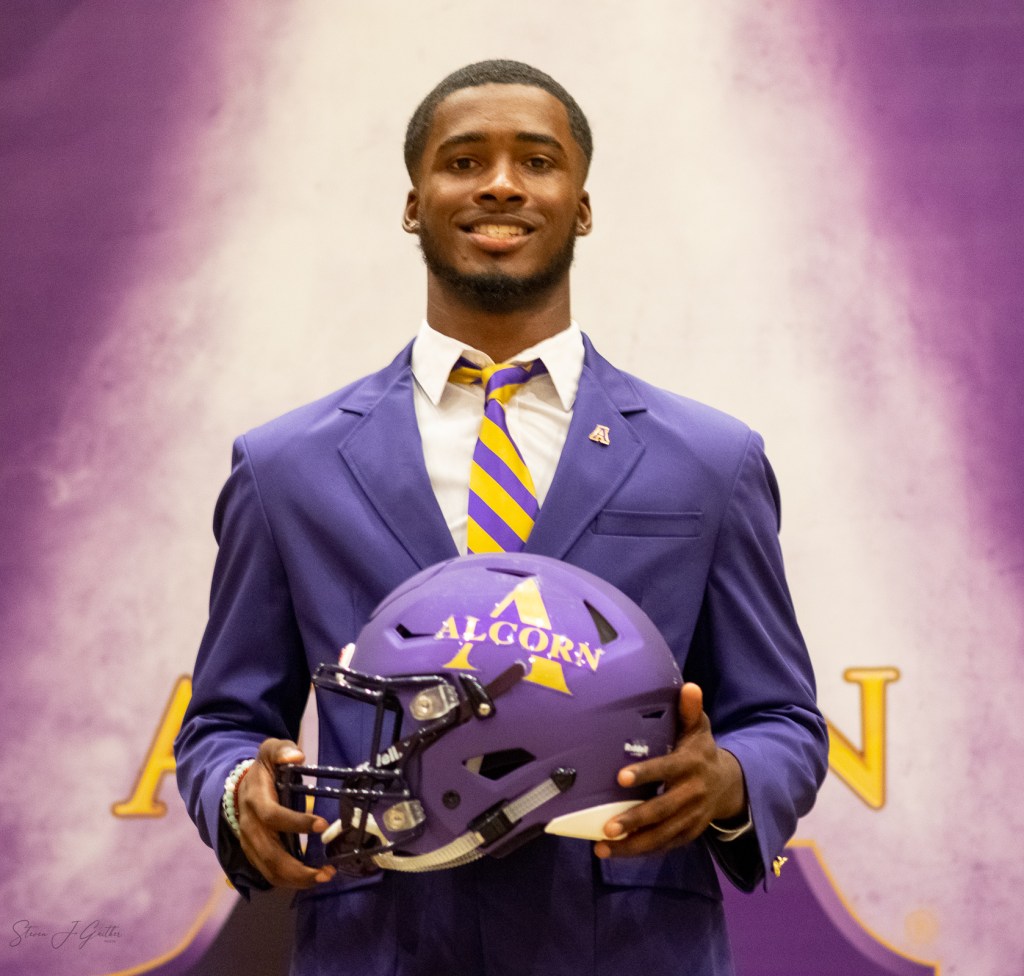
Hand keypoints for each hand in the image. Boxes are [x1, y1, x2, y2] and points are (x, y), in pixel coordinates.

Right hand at [235, 738, 336, 888]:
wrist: (239, 786)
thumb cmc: (264, 768)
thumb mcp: (271, 750)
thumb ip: (282, 750)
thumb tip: (296, 756)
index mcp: (255, 801)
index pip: (273, 816)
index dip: (296, 822)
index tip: (323, 824)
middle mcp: (249, 826)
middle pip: (270, 854)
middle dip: (298, 868)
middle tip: (326, 872)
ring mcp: (249, 844)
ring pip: (269, 870)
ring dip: (296, 879)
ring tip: (324, 878)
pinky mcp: (253, 854)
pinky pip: (269, 873)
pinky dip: (289, 881)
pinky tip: (311, 879)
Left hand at [594, 683, 746, 858]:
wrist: (730, 785)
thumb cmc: (702, 751)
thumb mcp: (700, 729)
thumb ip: (690, 710)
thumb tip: (689, 686)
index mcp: (691, 765)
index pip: (667, 770)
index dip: (645, 774)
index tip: (620, 777)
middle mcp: (692, 794)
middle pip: (662, 810)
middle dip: (635, 820)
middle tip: (607, 827)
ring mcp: (691, 817)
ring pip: (661, 835)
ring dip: (633, 845)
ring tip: (603, 848)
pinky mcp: (688, 833)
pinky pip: (664, 845)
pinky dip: (642, 851)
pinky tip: (616, 853)